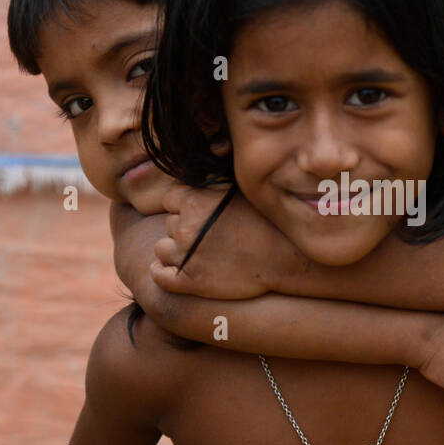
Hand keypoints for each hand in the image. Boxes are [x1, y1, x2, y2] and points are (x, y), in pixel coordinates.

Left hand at [151, 184, 307, 299]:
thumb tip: (203, 162)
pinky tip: (175, 272)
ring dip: (175, 251)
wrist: (284, 257)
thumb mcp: (240, 189)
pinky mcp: (189, 282)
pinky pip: (159, 276)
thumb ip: (214, 179)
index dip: (184, 207)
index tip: (201, 215)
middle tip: (209, 236)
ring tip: (199, 254)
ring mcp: (185, 256)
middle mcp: (184, 227)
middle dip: (184, 229)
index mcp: (193, 201)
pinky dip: (163, 273)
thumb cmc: (267, 220)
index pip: (170, 200)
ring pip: (162, 249)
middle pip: (170, 224)